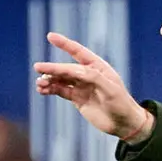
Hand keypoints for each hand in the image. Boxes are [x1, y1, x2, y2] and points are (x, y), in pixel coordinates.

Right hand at [34, 33, 152, 140]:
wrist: (123, 124)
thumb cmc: (121, 104)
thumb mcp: (111, 90)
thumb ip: (94, 78)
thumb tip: (75, 70)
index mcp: (98, 67)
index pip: (79, 52)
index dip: (64, 44)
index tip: (50, 36)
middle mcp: (88, 74)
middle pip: (66, 68)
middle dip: (52, 68)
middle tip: (38, 68)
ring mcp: (82, 86)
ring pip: (61, 80)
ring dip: (49, 80)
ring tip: (39, 84)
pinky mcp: (77, 99)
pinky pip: (61, 91)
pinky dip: (51, 90)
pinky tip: (42, 90)